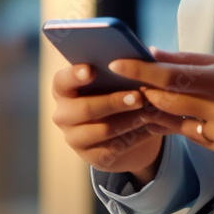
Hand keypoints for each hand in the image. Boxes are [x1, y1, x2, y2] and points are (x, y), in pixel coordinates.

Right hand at [51, 62, 166, 182]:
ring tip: (151, 112)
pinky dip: (136, 137)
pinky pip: (115, 149)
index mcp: (63, 89)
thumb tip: (144, 56)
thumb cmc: (115, 92)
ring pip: (103, 130)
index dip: (75, 75)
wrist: (119, 130)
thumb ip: (119, 69)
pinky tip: (151, 128)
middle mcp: (63, 115)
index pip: (62, 80)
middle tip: (139, 96)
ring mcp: (75, 138)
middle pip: (85, 109)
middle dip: (113, 102)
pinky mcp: (92, 157)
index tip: (93, 70)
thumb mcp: (114, 80)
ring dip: (129, 121)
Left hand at [109, 49, 213, 162]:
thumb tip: (155, 53)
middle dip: (145, 92)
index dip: (140, 69)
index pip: (171, 74)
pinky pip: (196, 137)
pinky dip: (186, 126)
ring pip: (177, 123)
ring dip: (159, 112)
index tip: (117, 62)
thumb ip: (193, 61)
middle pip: (166, 101)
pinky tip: (184, 117)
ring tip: (146, 100)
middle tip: (125, 81)